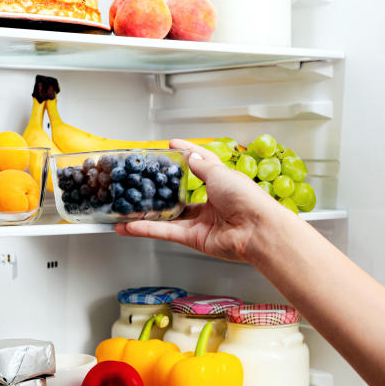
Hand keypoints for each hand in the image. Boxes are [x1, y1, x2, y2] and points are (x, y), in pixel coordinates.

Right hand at [115, 140, 294, 261]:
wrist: (257, 230)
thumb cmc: (247, 199)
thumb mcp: (220, 173)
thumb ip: (202, 166)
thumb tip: (191, 156)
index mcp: (223, 183)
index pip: (202, 164)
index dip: (187, 154)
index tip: (172, 146)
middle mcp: (213, 202)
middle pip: (182, 194)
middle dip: (163, 189)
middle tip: (143, 181)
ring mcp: (203, 222)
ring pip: (169, 216)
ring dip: (147, 214)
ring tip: (127, 209)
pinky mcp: (195, 238)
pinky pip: (166, 232)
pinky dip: (146, 229)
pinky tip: (129, 226)